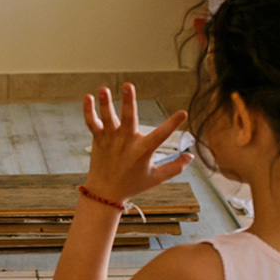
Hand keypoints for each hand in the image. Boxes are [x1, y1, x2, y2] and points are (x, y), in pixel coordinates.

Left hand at [82, 83, 190, 203]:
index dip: (173, 123)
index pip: (161, 135)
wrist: (105, 194)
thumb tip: (191, 157)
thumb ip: (175, 167)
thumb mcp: (156, 178)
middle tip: (128, 85)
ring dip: (105, 103)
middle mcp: (126, 142)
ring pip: (107, 118)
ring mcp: (110, 139)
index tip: (183, 112)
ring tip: (104, 89)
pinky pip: (92, 123)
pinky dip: (88, 111)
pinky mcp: (98, 139)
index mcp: (143, 151)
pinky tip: (88, 97)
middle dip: (128, 101)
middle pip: (128, 118)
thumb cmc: (132, 184)